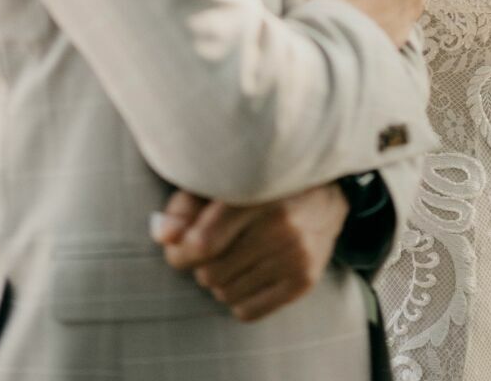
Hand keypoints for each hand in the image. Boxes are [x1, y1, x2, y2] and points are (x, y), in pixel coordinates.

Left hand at [151, 184, 349, 321]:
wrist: (328, 190)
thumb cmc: (263, 182)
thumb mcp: (225, 178)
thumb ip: (188, 205)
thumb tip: (162, 235)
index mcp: (258, 191)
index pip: (203, 242)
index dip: (181, 251)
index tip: (180, 245)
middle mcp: (281, 225)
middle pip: (210, 273)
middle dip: (203, 263)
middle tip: (214, 246)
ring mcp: (296, 256)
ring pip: (225, 294)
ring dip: (221, 280)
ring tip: (235, 255)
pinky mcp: (304, 280)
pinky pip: (246, 311)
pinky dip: (238, 297)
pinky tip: (249, 273)